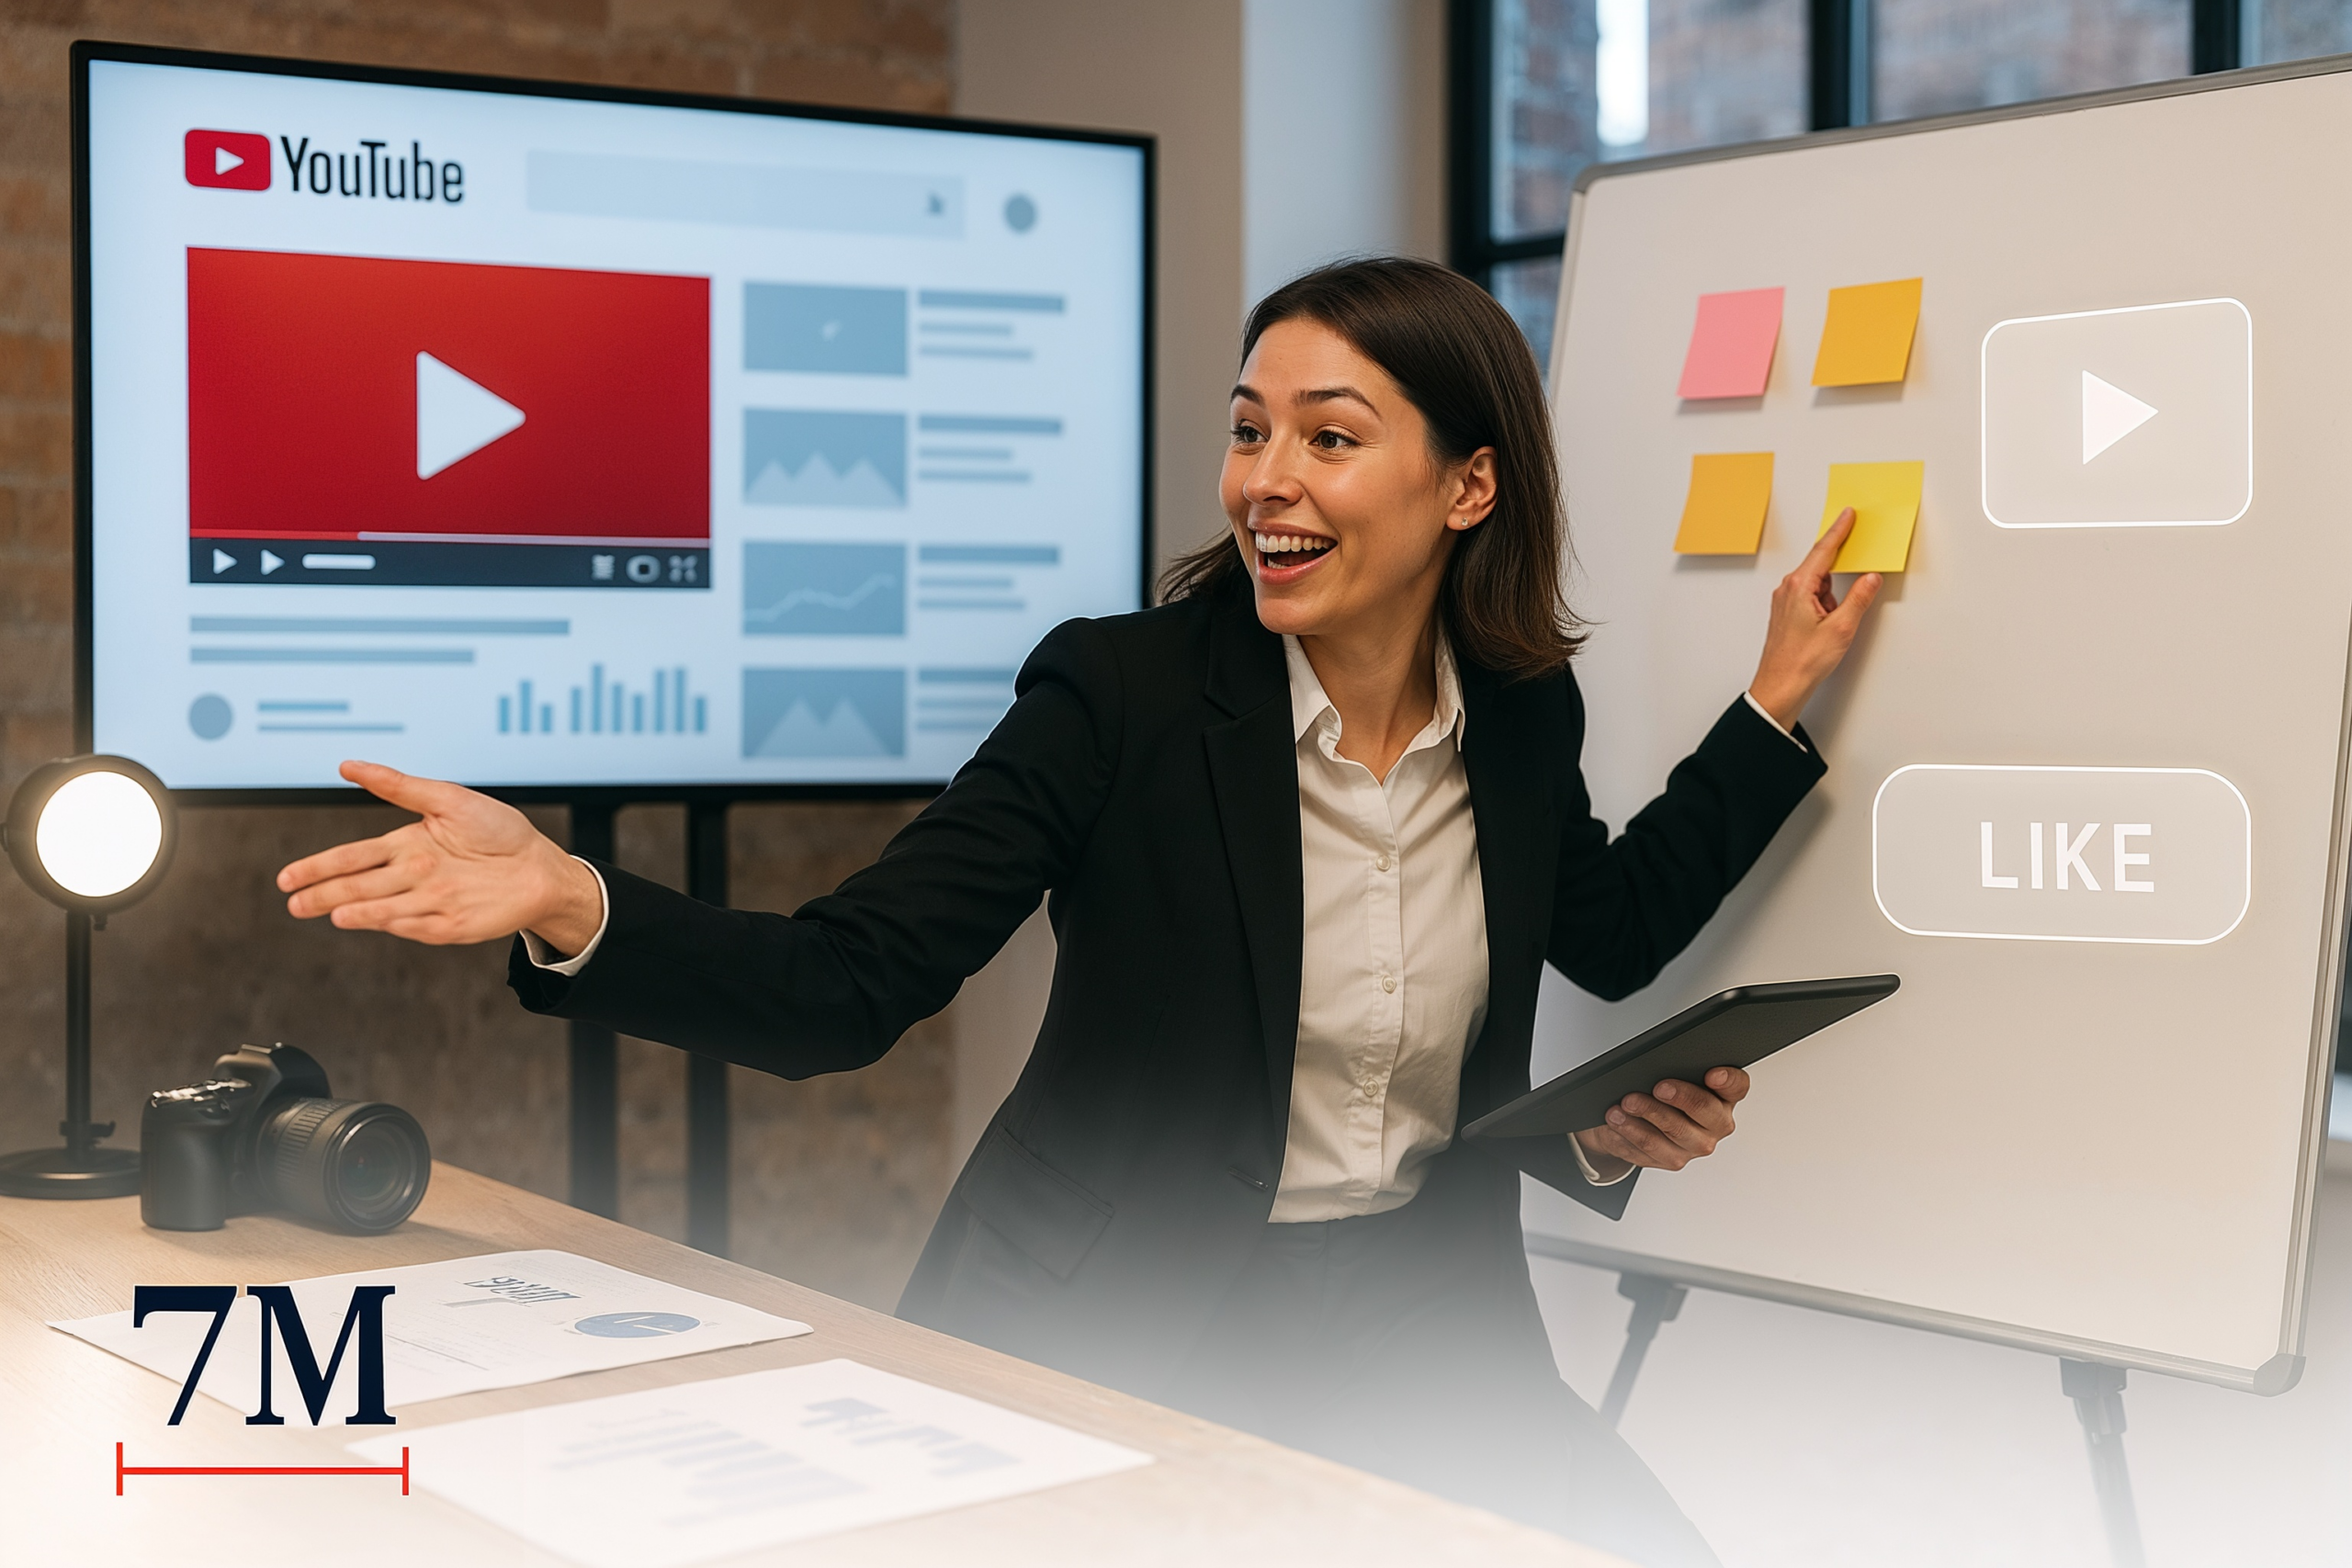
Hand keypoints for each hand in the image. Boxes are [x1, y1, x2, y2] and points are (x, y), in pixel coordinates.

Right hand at [276, 761, 603, 951]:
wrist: (541, 866)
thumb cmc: (499, 831)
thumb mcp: (448, 799)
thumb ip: (398, 786)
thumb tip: (347, 764)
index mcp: (406, 847)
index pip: (352, 858)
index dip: (319, 867)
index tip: (287, 879)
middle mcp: (411, 877)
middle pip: (358, 887)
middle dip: (324, 896)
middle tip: (294, 904)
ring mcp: (428, 903)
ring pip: (382, 908)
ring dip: (357, 911)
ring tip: (333, 912)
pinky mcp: (449, 926)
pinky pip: (417, 926)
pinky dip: (396, 922)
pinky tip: (376, 920)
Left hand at [1571, 1066, 1748, 1179]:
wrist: (1648, 1125)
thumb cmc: (1667, 1095)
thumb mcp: (1677, 1077)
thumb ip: (1680, 1068)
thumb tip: (1658, 1062)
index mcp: (1724, 1098)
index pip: (1736, 1086)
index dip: (1728, 1080)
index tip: (1713, 1074)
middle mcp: (1715, 1125)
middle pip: (1702, 1110)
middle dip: (1679, 1097)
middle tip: (1657, 1088)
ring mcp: (1694, 1146)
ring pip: (1670, 1134)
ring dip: (1642, 1120)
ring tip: (1622, 1108)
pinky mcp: (1672, 1160)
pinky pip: (1646, 1151)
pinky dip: (1627, 1135)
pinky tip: (1615, 1124)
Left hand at [1747, 507, 1882, 730]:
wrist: (1780, 686)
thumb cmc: (1802, 661)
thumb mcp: (1841, 628)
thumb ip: (1858, 599)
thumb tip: (1869, 578)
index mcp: (1799, 587)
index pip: (1824, 550)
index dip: (1839, 530)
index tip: (1848, 514)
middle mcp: (1788, 590)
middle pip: (1820, 564)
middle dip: (1839, 557)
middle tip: (1857, 548)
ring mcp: (1785, 602)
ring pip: (1817, 584)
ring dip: (1833, 592)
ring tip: (1838, 617)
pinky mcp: (1787, 614)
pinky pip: (1811, 597)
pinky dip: (1825, 601)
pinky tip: (1832, 619)